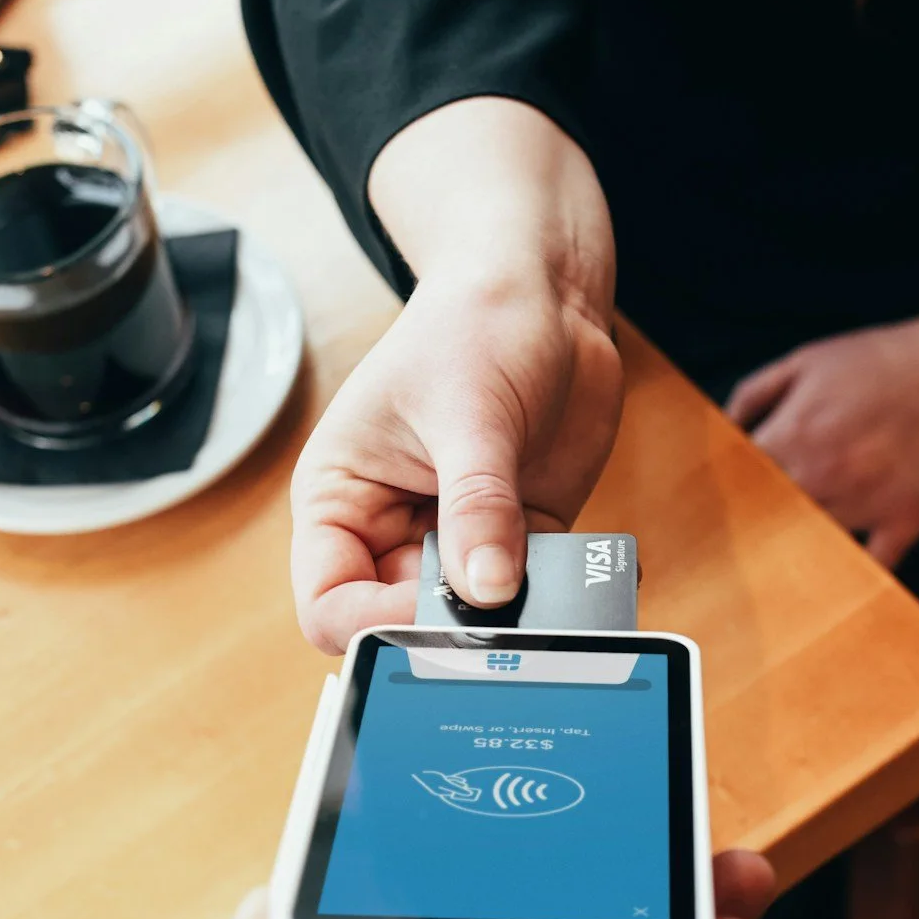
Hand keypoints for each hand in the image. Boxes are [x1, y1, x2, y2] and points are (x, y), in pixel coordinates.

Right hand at [290, 98, 623, 651]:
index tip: (434, 613)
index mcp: (342, 499)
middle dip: (453, 627)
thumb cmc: (475, 324)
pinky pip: (534, 594)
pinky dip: (562, 597)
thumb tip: (487, 593)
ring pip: (474, 618)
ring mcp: (459, 537)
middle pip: (403, 623)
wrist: (544, 291)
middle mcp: (391, 529)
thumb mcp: (469, 412)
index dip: (373, 625)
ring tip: (553, 590)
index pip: (330, 604)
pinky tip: (588, 576)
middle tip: (507, 617)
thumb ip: (477, 506)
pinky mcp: (520, 537)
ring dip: (514, 617)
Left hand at [726, 279, 918, 567]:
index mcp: (794, 435)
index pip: (737, 482)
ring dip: (799, 545)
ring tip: (786, 555)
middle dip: (757, 524)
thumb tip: (724, 429)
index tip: (719, 503)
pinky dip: (855, 574)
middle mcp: (824, 476)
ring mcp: (867, 503)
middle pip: (769, 520)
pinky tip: (839, 576)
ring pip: (813, 544)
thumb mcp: (807, 359)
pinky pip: (874, 566)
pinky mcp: (907, 520)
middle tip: (744, 535)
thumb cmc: (886, 359)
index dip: (726, 492)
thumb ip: (755, 394)